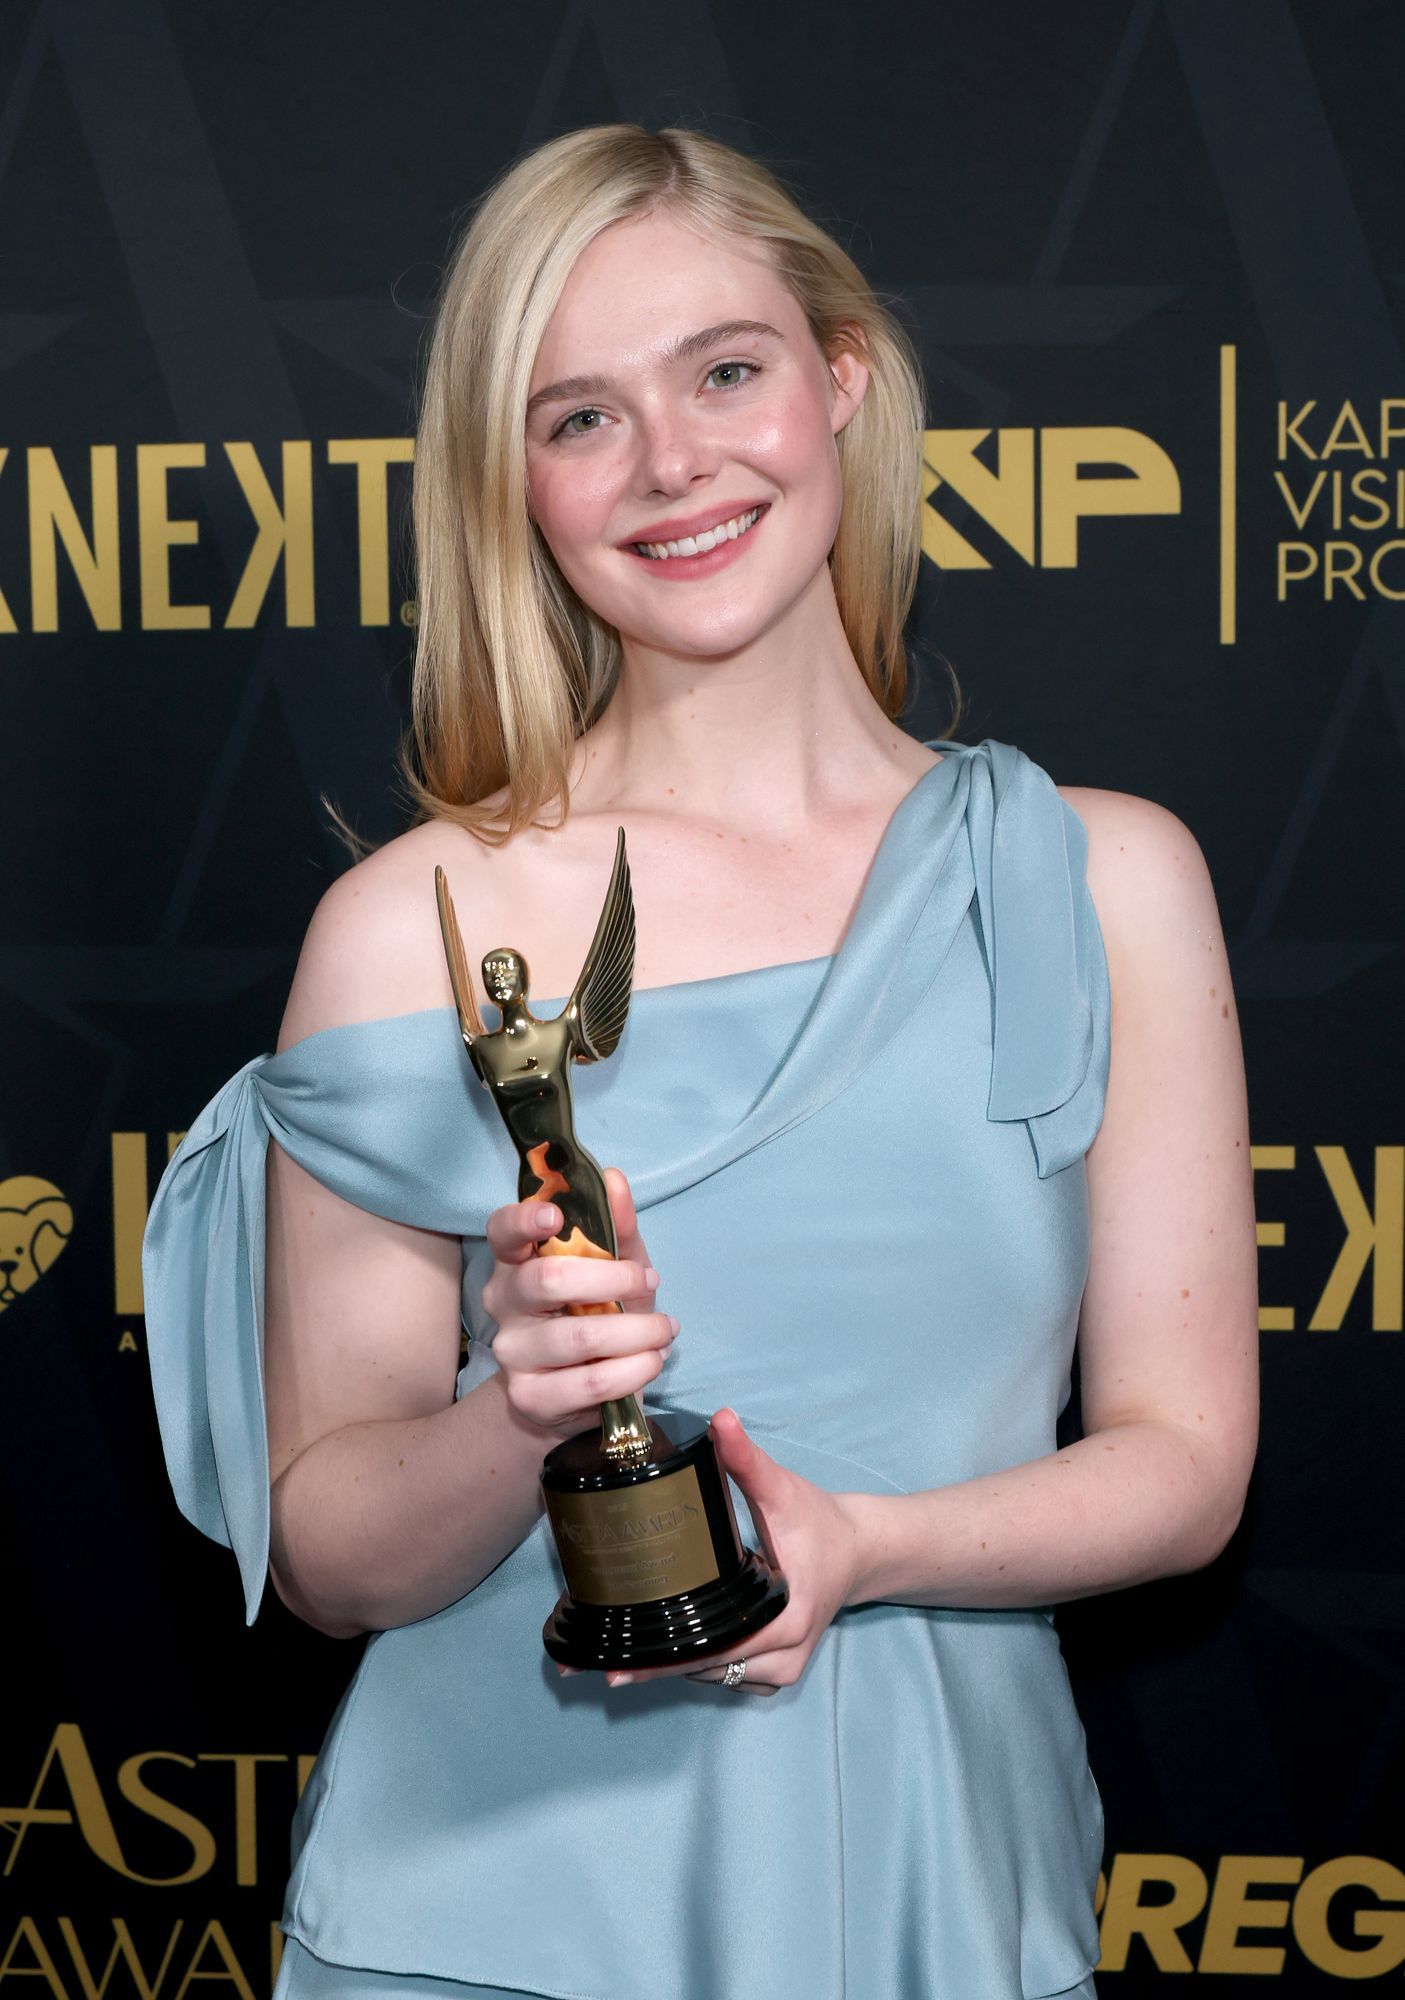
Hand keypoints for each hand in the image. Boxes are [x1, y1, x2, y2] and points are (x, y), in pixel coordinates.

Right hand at [482, 1168, 676, 1444]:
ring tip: (664, 1331)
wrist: (572, 1395)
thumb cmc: (595, 1314)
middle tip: (650, 1282)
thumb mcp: (615, 1267)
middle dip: (614, 1279)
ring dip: (639, 1332)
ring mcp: (512, 1352)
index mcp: (515, 1261)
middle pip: (547, 1280)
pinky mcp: (530, 1395)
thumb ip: (616, 1226)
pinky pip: (592, 1381)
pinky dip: (635, 1369)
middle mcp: (503, 1302)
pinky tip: (652, 1360)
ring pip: (580, 1337)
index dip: (523, 1220)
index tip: (556, 1216)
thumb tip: (614, 1179)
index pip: (502, 1231)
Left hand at [585, 1407, 864, 1696]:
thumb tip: (720, 1419)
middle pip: (706, 1669)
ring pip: (714, 1676)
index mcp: (785, 1618)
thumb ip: (747, 1458)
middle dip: (655, 1665)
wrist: (856, 1551)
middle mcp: (784, 1655)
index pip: (713, 1647)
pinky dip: (697, 1664)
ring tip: (624, 1653)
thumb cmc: (819, 1522)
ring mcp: (781, 1669)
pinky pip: (727, 1674)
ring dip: (674, 1666)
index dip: (664, 1657)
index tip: (619, 1665)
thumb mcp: (783, 1489)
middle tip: (598, 1663)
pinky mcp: (775, 1670)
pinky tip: (667, 1648)